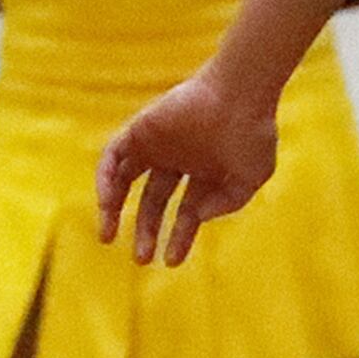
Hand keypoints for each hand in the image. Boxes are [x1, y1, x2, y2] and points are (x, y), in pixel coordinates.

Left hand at [95, 71, 277, 265]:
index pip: (187, 211)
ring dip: (114, 209)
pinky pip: (113, 157)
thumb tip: (197, 218)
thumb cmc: (253, 133)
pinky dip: (105, 180)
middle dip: (147, 230)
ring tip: (108, 236)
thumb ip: (228, 202)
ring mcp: (158, 145)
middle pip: (154, 201)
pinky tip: (107, 203)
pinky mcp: (140, 130)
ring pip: (126, 181)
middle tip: (141, 259)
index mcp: (206, 172)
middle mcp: (179, 160)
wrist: (240, 95)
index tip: (171, 262)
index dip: (179, 237)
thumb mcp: (251, 177)